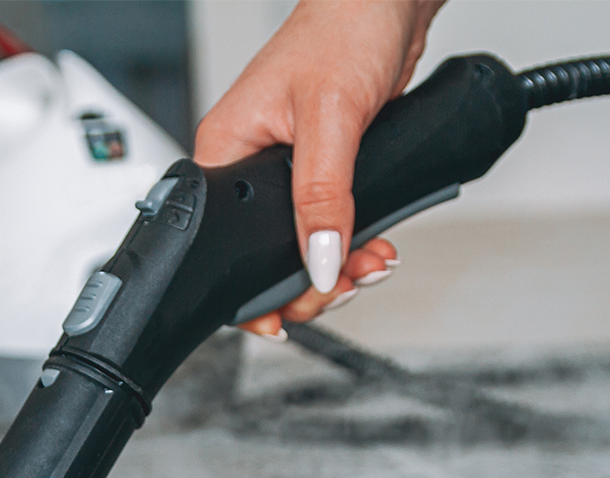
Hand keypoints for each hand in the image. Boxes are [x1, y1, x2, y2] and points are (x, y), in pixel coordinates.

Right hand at [194, 0, 443, 336]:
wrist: (386, 1)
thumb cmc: (343, 28)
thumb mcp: (331, 119)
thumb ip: (322, 195)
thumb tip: (316, 258)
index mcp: (225, 152)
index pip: (223, 244)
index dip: (256, 289)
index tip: (288, 315)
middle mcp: (248, 166)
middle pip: (265, 256)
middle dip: (310, 281)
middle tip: (344, 284)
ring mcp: (285, 171)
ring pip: (301, 245)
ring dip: (339, 265)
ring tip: (371, 263)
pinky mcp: (320, 170)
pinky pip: (328, 224)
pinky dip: (353, 243)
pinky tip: (375, 245)